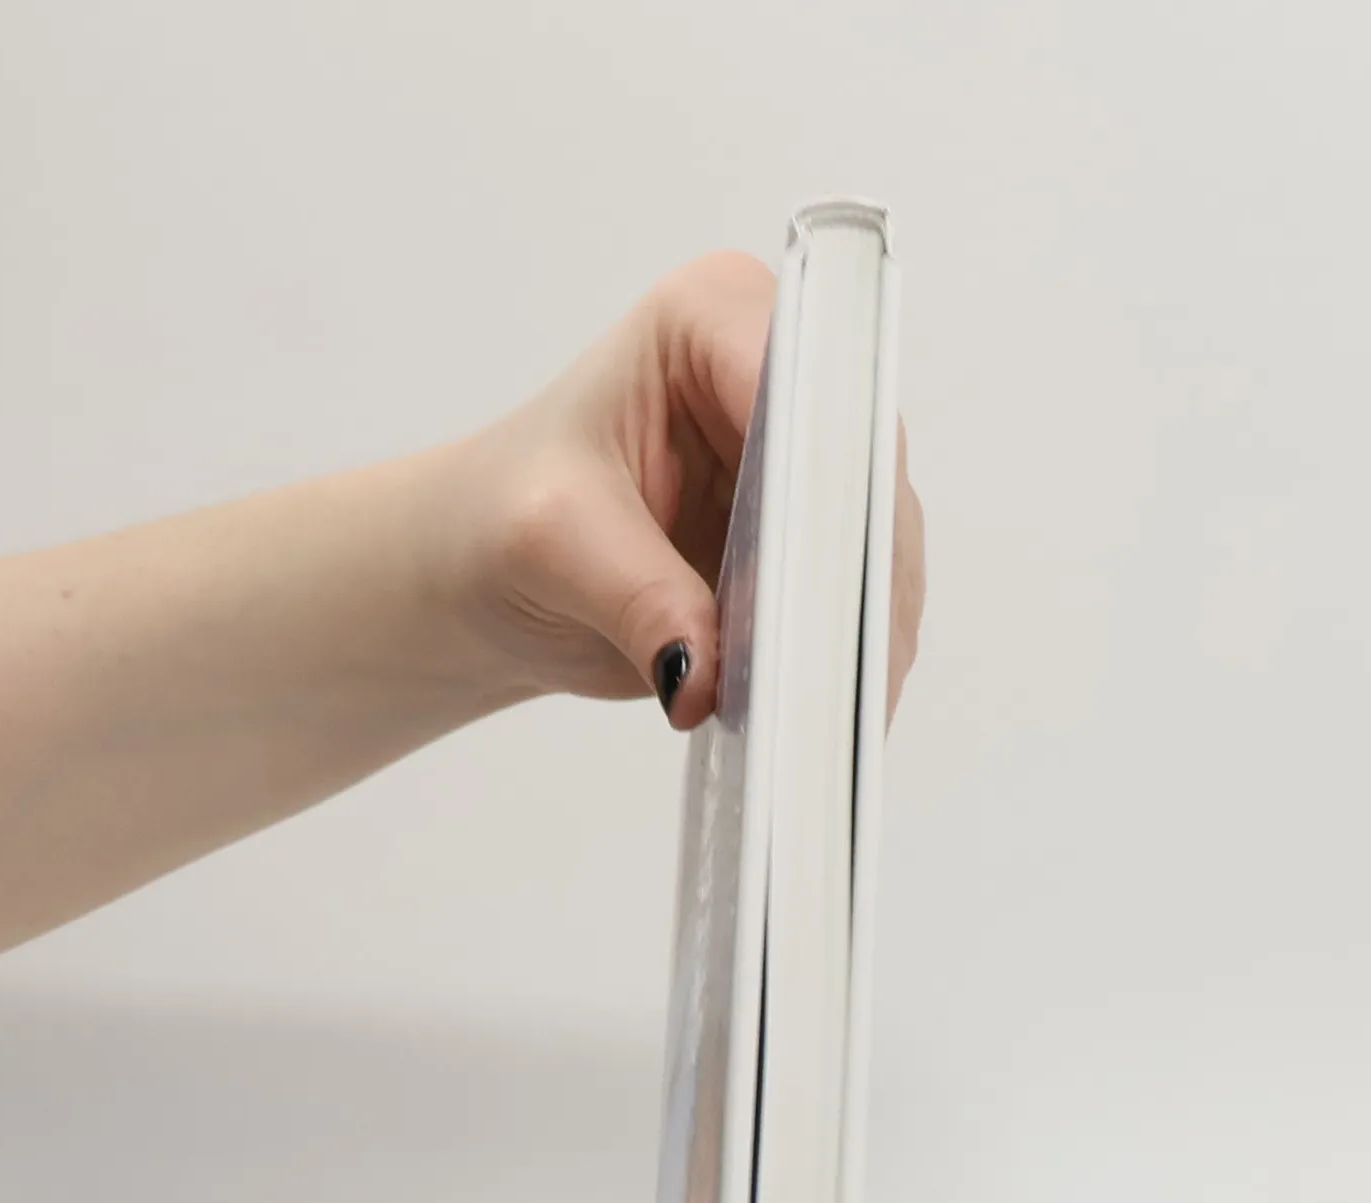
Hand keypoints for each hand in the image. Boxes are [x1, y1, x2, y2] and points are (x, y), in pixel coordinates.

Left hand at [433, 251, 924, 731]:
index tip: (826, 584)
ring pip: (880, 549)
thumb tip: (706, 674)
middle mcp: (786, 372)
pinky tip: (833, 713)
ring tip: (839, 716)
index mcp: (714, 318)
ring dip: (862, 634)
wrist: (490, 574)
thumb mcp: (550, 547)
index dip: (824, 486)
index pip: (807, 391)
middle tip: (841, 679)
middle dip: (851, 578)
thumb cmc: (499, 522)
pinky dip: (849, 662)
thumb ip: (636, 598)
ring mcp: (816, 461)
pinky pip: (864, 604)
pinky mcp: (823, 541)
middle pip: (863, 475)